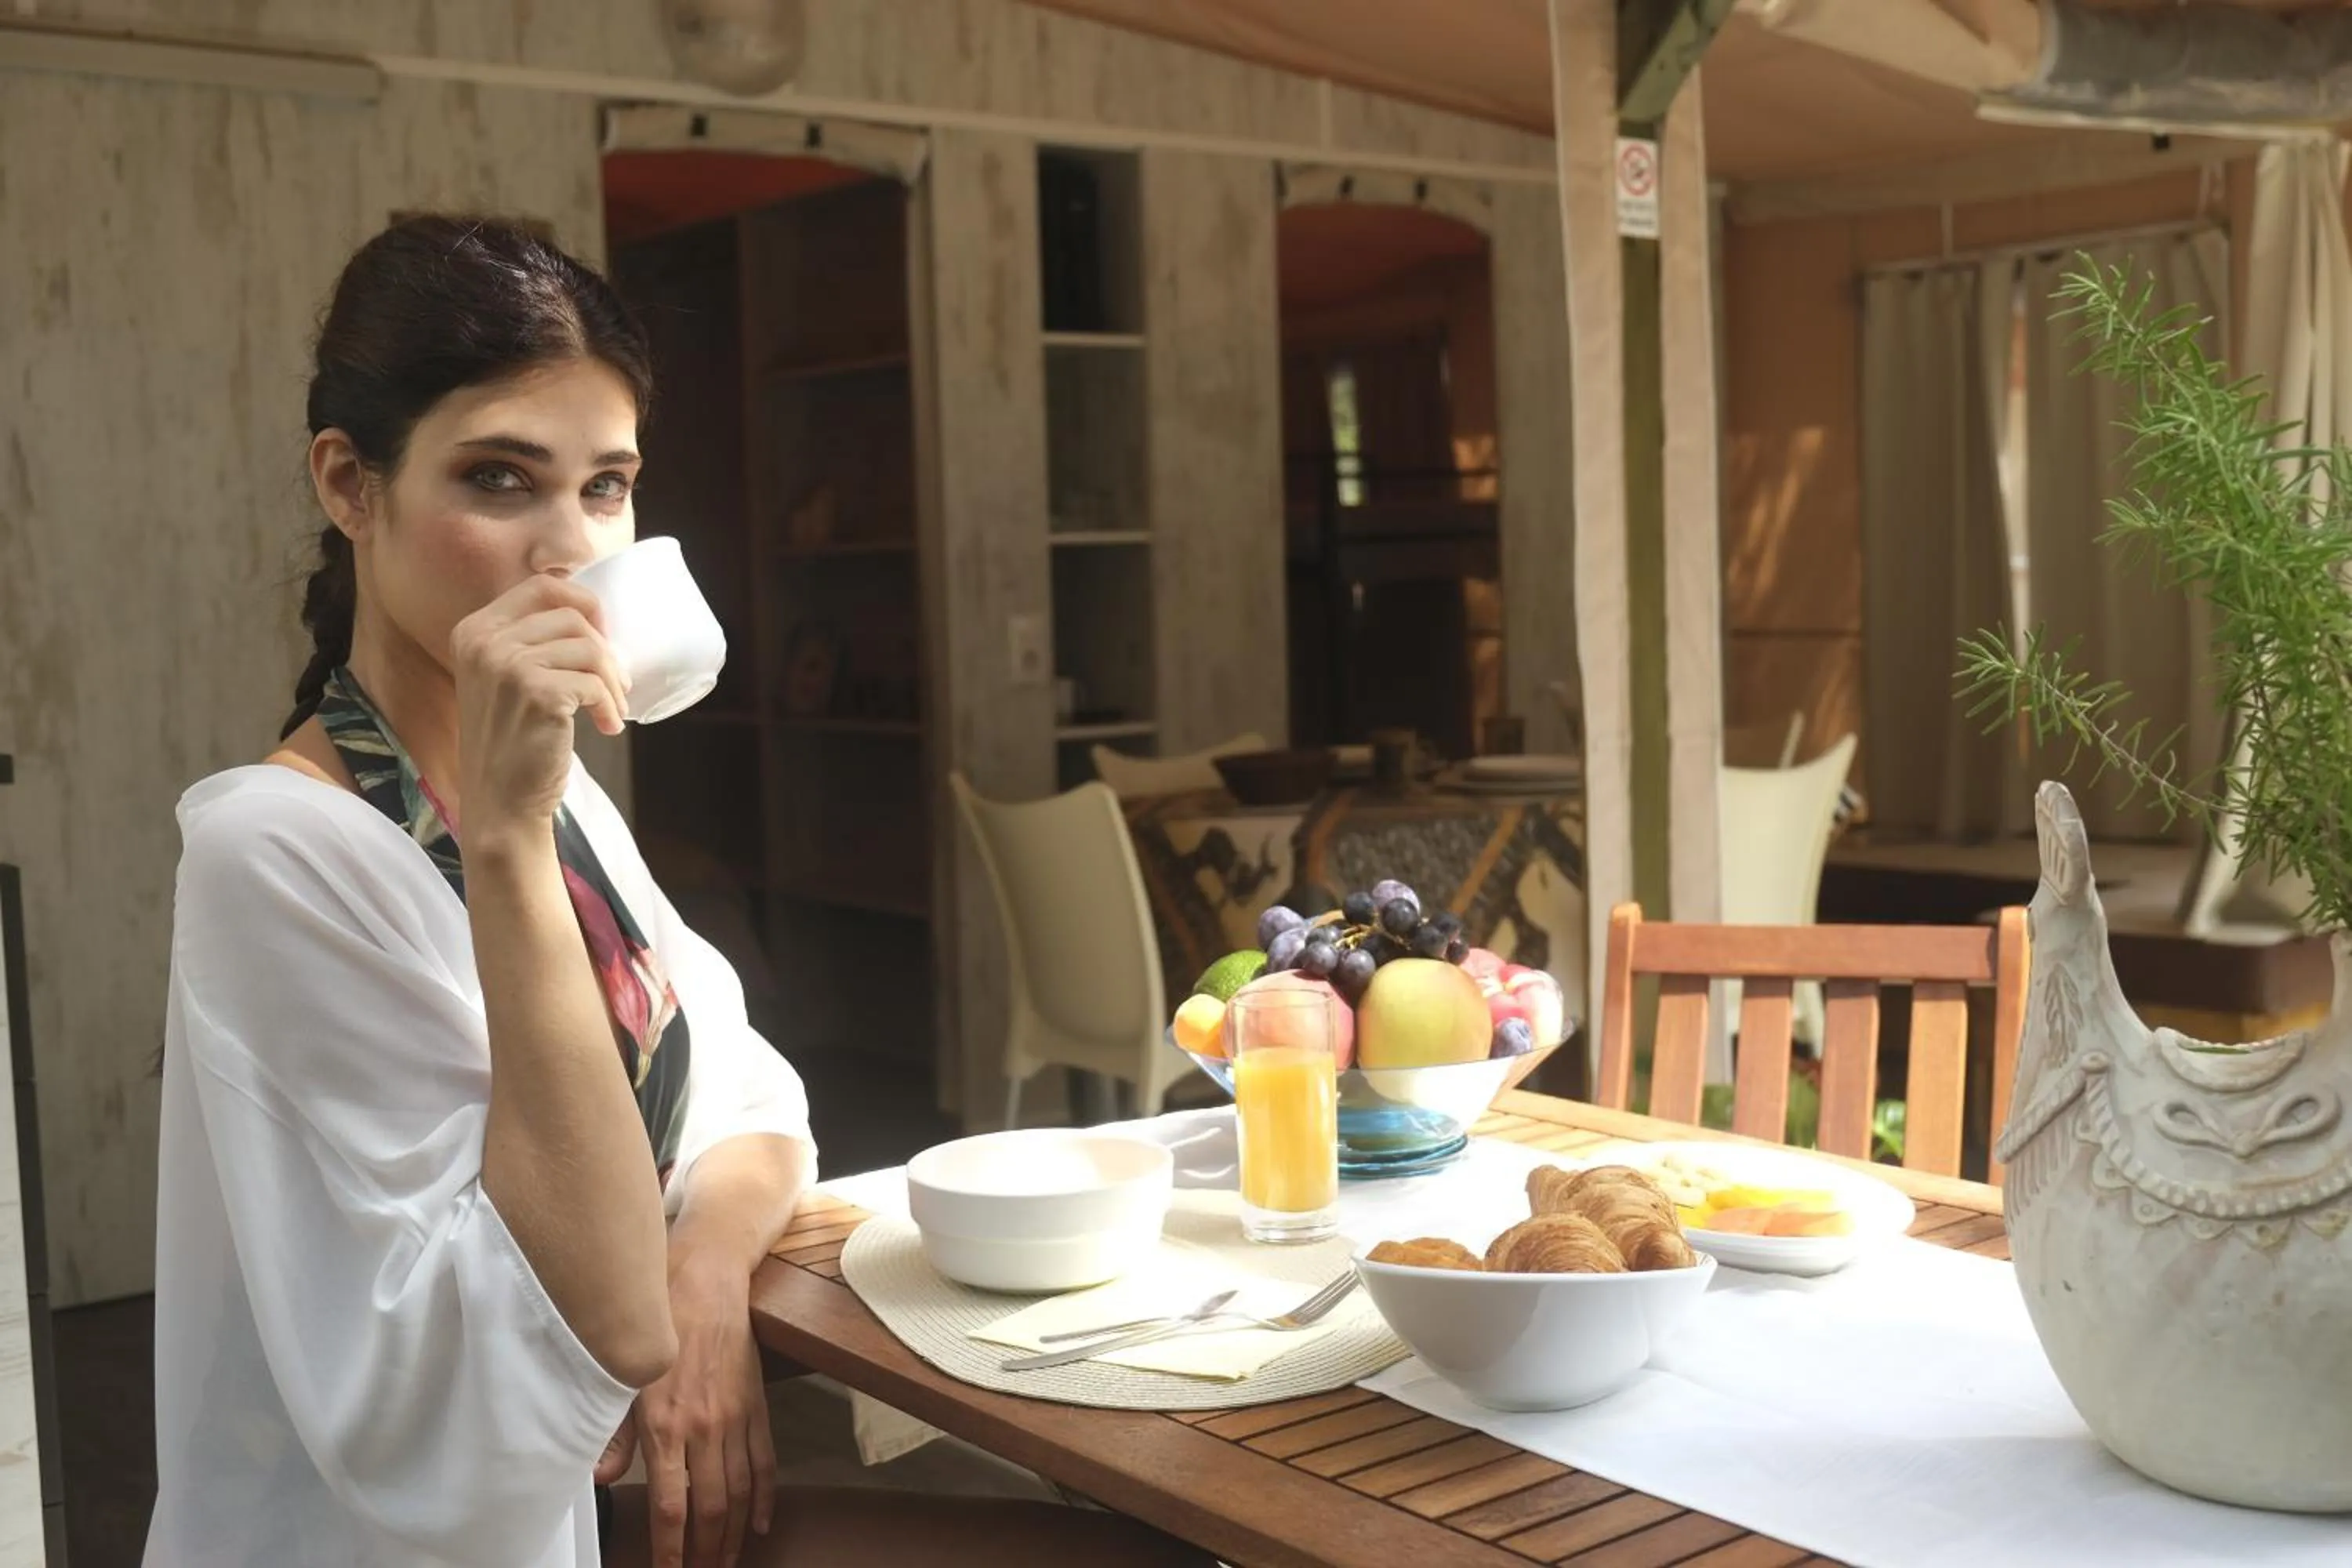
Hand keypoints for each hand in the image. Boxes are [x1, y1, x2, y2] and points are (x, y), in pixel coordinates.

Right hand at [451, 575, 629, 834]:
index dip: (583, 604)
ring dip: (612, 682)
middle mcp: (484, 642)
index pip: (541, 587)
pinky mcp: (536, 693)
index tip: (602, 635)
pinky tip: (607, 727)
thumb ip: (530, 642)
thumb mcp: (504, 679)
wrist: (499, 802)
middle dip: (604, 650)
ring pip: (589, 649)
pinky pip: (594, 683)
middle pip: (571, 616)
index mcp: (474, 631)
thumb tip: (591, 616)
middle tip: (617, 683)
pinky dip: (609, 706)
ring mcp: (507, 665)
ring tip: (611, 711)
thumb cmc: (511, 742)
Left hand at [632, 1259, 775, 1567]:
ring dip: (734, 1534)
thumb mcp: (621, 1374)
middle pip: (710, 1509)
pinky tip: (759, 1522)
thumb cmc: (659, 1319)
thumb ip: (612, 1434)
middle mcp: (704, 1428)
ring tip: (728, 1560)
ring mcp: (735, 1418)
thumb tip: (604, 1478)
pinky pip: (764, 1461)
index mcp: (666, 1425)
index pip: (671, 1506)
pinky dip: (764, 1496)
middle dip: (707, 1551)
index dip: (671, 1549)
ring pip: (739, 1492)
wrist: (706, 1277)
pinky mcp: (755, 1405)